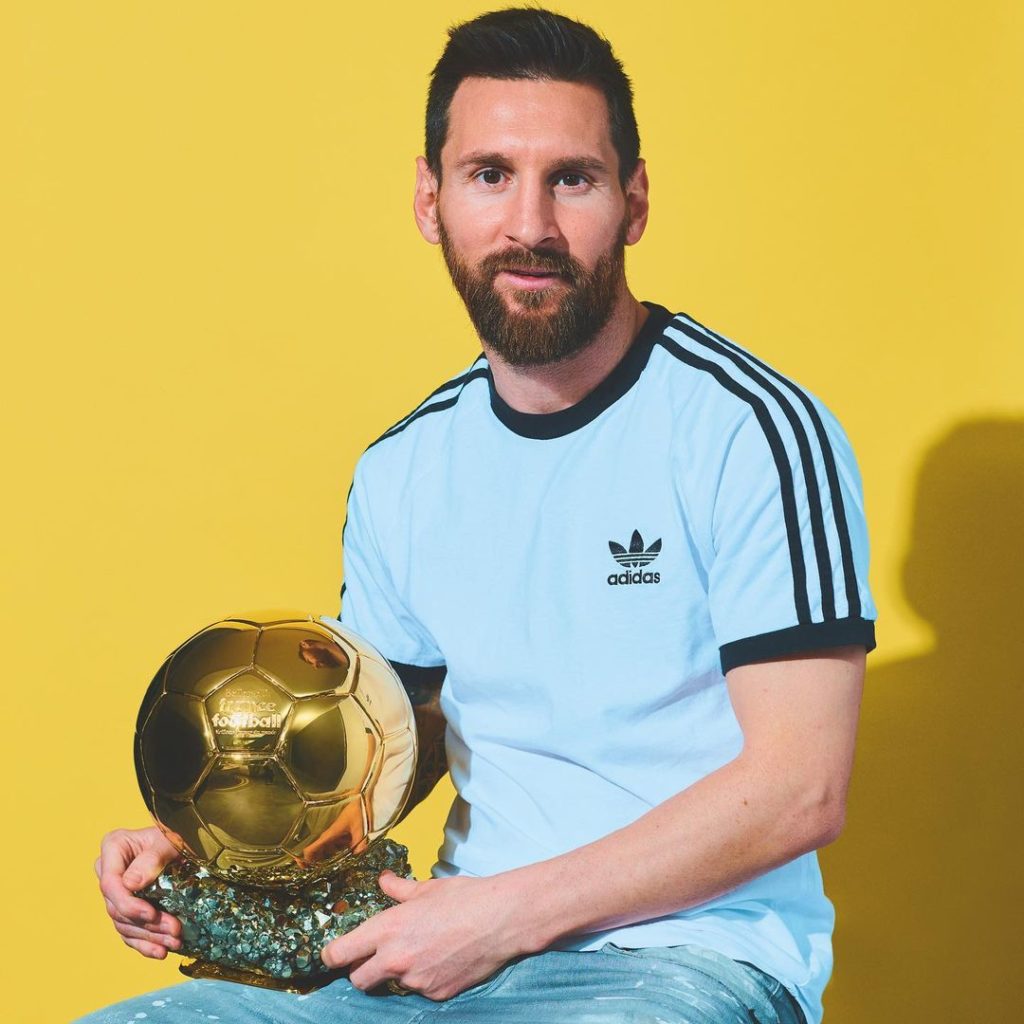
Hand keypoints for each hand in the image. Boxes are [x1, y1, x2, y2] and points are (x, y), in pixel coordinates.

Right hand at [95, 826, 182, 958]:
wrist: (188, 841)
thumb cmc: (179, 835)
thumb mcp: (171, 840)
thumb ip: (153, 857)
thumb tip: (130, 884)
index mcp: (113, 847)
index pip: (110, 884)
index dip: (128, 904)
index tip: (151, 914)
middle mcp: (109, 870)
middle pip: (118, 907)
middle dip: (146, 924)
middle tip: (174, 930)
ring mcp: (117, 891)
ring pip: (124, 923)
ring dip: (149, 937)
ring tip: (173, 942)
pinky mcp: (127, 907)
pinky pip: (129, 931)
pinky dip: (144, 944)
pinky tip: (160, 952)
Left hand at [320, 871, 534, 1000]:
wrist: (500, 920)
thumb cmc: (464, 897)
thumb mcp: (427, 888)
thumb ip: (399, 889)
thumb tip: (384, 881)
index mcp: (387, 929)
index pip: (341, 953)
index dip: (332, 955)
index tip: (332, 955)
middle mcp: (395, 959)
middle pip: (358, 979)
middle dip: (361, 970)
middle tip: (374, 957)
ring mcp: (415, 981)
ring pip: (392, 984)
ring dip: (399, 973)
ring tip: (423, 951)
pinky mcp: (436, 994)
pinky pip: (420, 990)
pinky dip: (425, 978)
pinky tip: (443, 960)